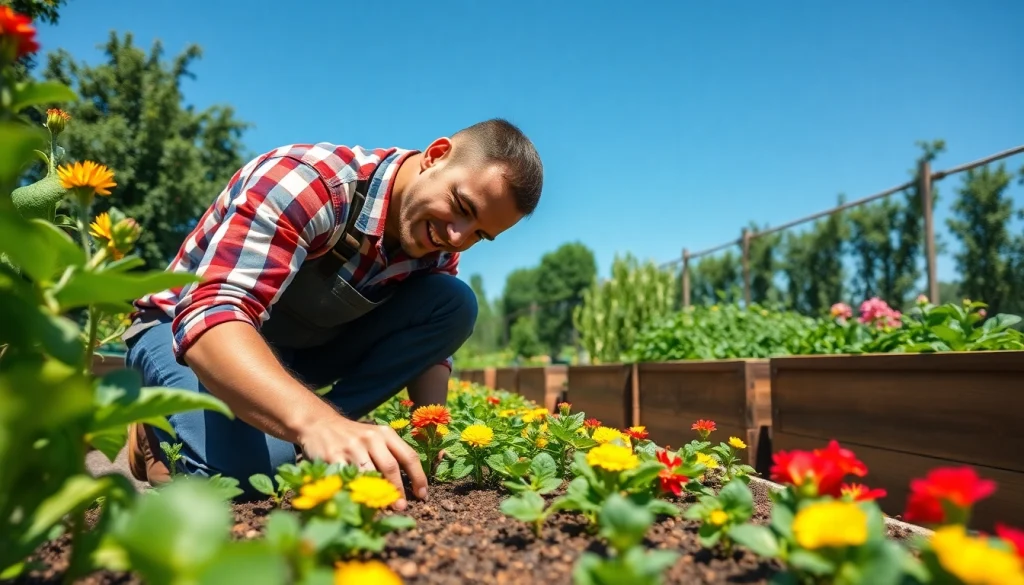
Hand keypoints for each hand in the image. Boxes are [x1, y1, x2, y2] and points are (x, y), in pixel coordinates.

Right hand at [296, 415, 427, 510]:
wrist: (320, 424)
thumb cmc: (354, 437)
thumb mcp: (376, 437)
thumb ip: (392, 454)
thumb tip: (413, 484)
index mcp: (386, 434)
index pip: (409, 456)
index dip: (418, 477)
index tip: (422, 494)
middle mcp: (371, 438)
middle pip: (391, 467)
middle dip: (398, 490)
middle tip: (402, 506)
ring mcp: (352, 447)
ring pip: (370, 474)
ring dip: (378, 494)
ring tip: (384, 507)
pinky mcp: (333, 456)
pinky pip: (348, 478)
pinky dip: (355, 491)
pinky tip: (360, 501)